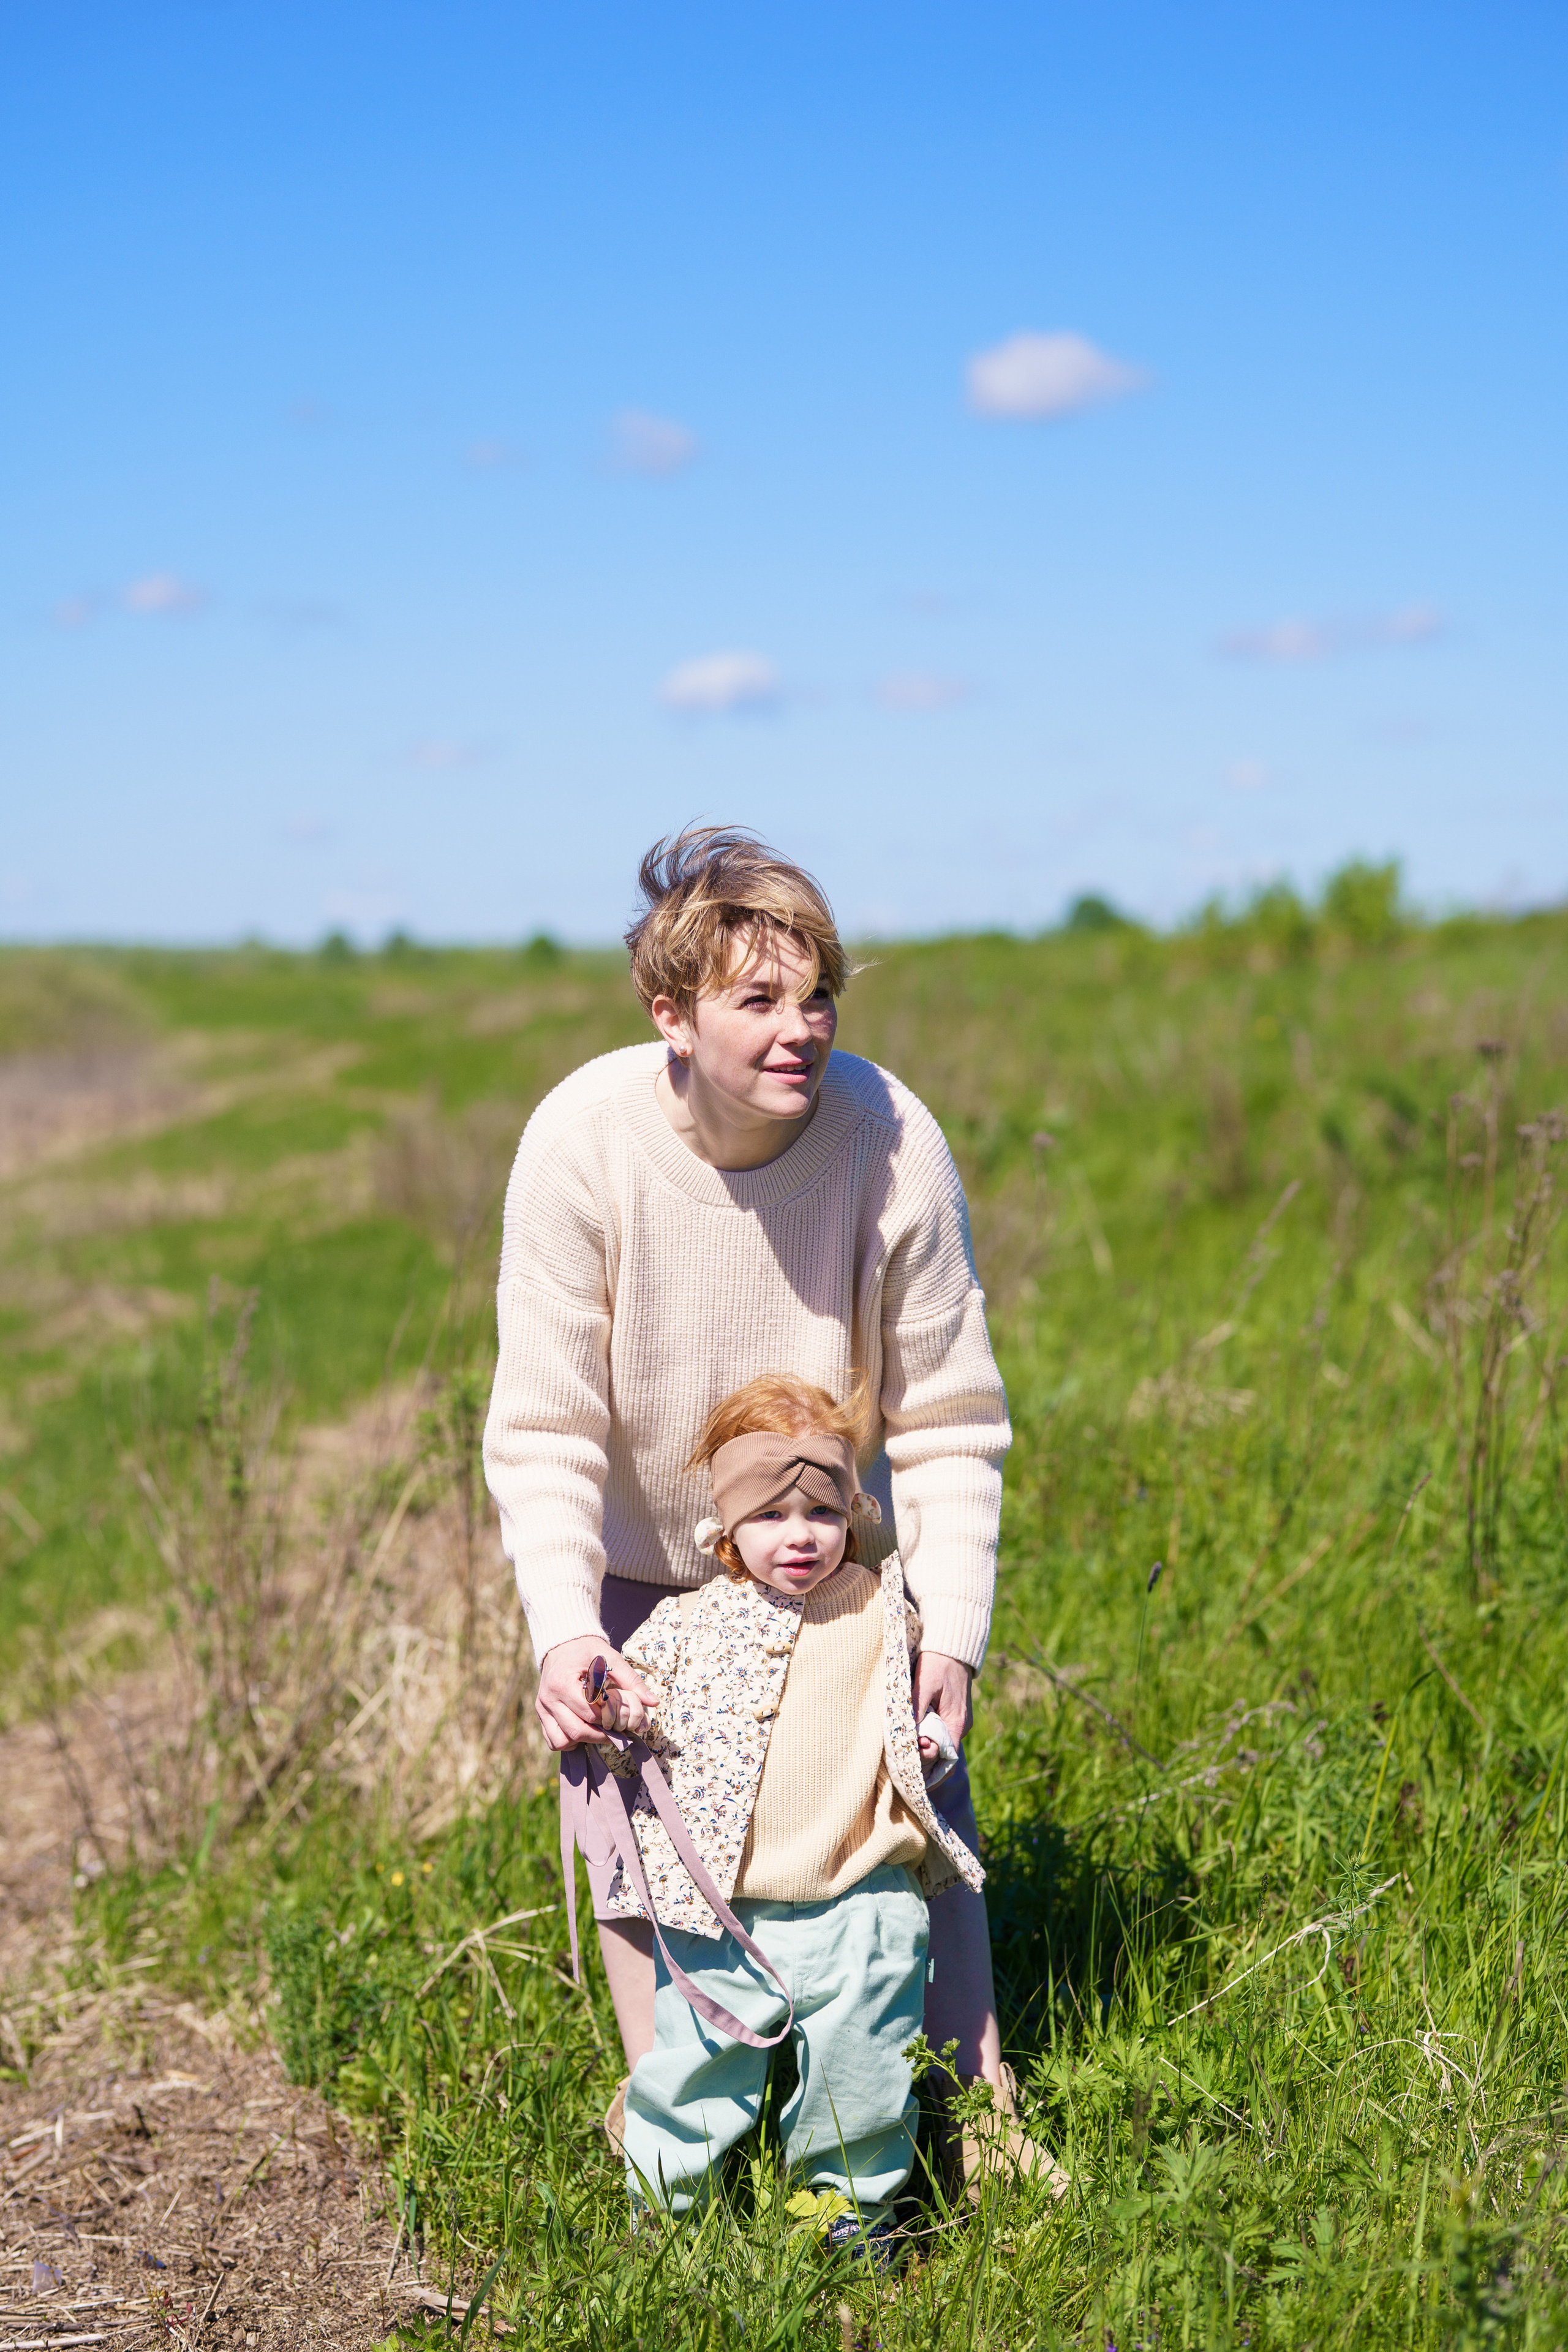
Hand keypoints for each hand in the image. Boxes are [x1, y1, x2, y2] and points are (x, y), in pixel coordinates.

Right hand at [535, 1635, 656, 1752]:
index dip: (608, 1719)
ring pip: (562, 1741)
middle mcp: (548, 1698)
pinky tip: (582, 1729)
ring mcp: (542, 1708)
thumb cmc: (587, 1649)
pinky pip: (553, 1740)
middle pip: (576, 1731)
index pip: (589, 1714)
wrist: (562, 1643)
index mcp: (562, 1683)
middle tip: (614, 1732)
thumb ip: (631, 1680)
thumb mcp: (610, 1658)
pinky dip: (568, 1741)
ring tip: (596, 1729)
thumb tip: (654, 1702)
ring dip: (581, 1741)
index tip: (621, 1719)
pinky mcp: (542, 1714)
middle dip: (599, 1735)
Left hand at [913, 1650, 972, 1759]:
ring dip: (925, 1744)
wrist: (953, 1647)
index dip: (929, 1761)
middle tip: (906, 1748)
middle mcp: (961, 1726)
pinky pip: (942, 1731)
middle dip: (925, 1755)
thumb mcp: (924, 1685)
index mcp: (957, 1722)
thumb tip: (909, 1736)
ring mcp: (959, 1720)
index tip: (912, 1750)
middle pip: (943, 1753)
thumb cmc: (938, 1664)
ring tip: (907, 1741)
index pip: (948, 1758)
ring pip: (941, 1742)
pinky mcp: (954, 1714)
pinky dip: (929, 1734)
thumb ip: (917, 1710)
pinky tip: (916, 1731)